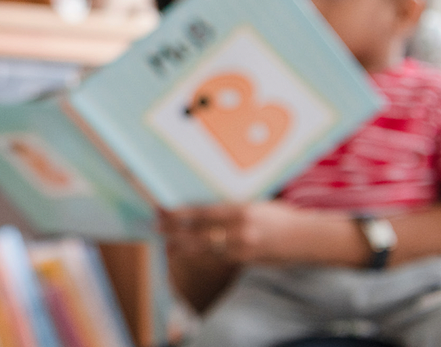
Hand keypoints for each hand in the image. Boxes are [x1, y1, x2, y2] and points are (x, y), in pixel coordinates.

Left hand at [159, 201, 310, 264]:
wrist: (308, 238)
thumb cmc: (282, 216)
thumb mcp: (256, 204)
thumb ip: (232, 207)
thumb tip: (206, 206)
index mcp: (241, 210)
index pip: (203, 213)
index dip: (180, 213)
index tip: (163, 210)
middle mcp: (240, 230)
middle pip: (198, 232)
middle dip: (175, 231)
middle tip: (156, 227)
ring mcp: (243, 248)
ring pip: (204, 248)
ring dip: (183, 246)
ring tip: (166, 244)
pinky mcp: (246, 261)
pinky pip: (217, 257)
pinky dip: (201, 255)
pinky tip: (189, 253)